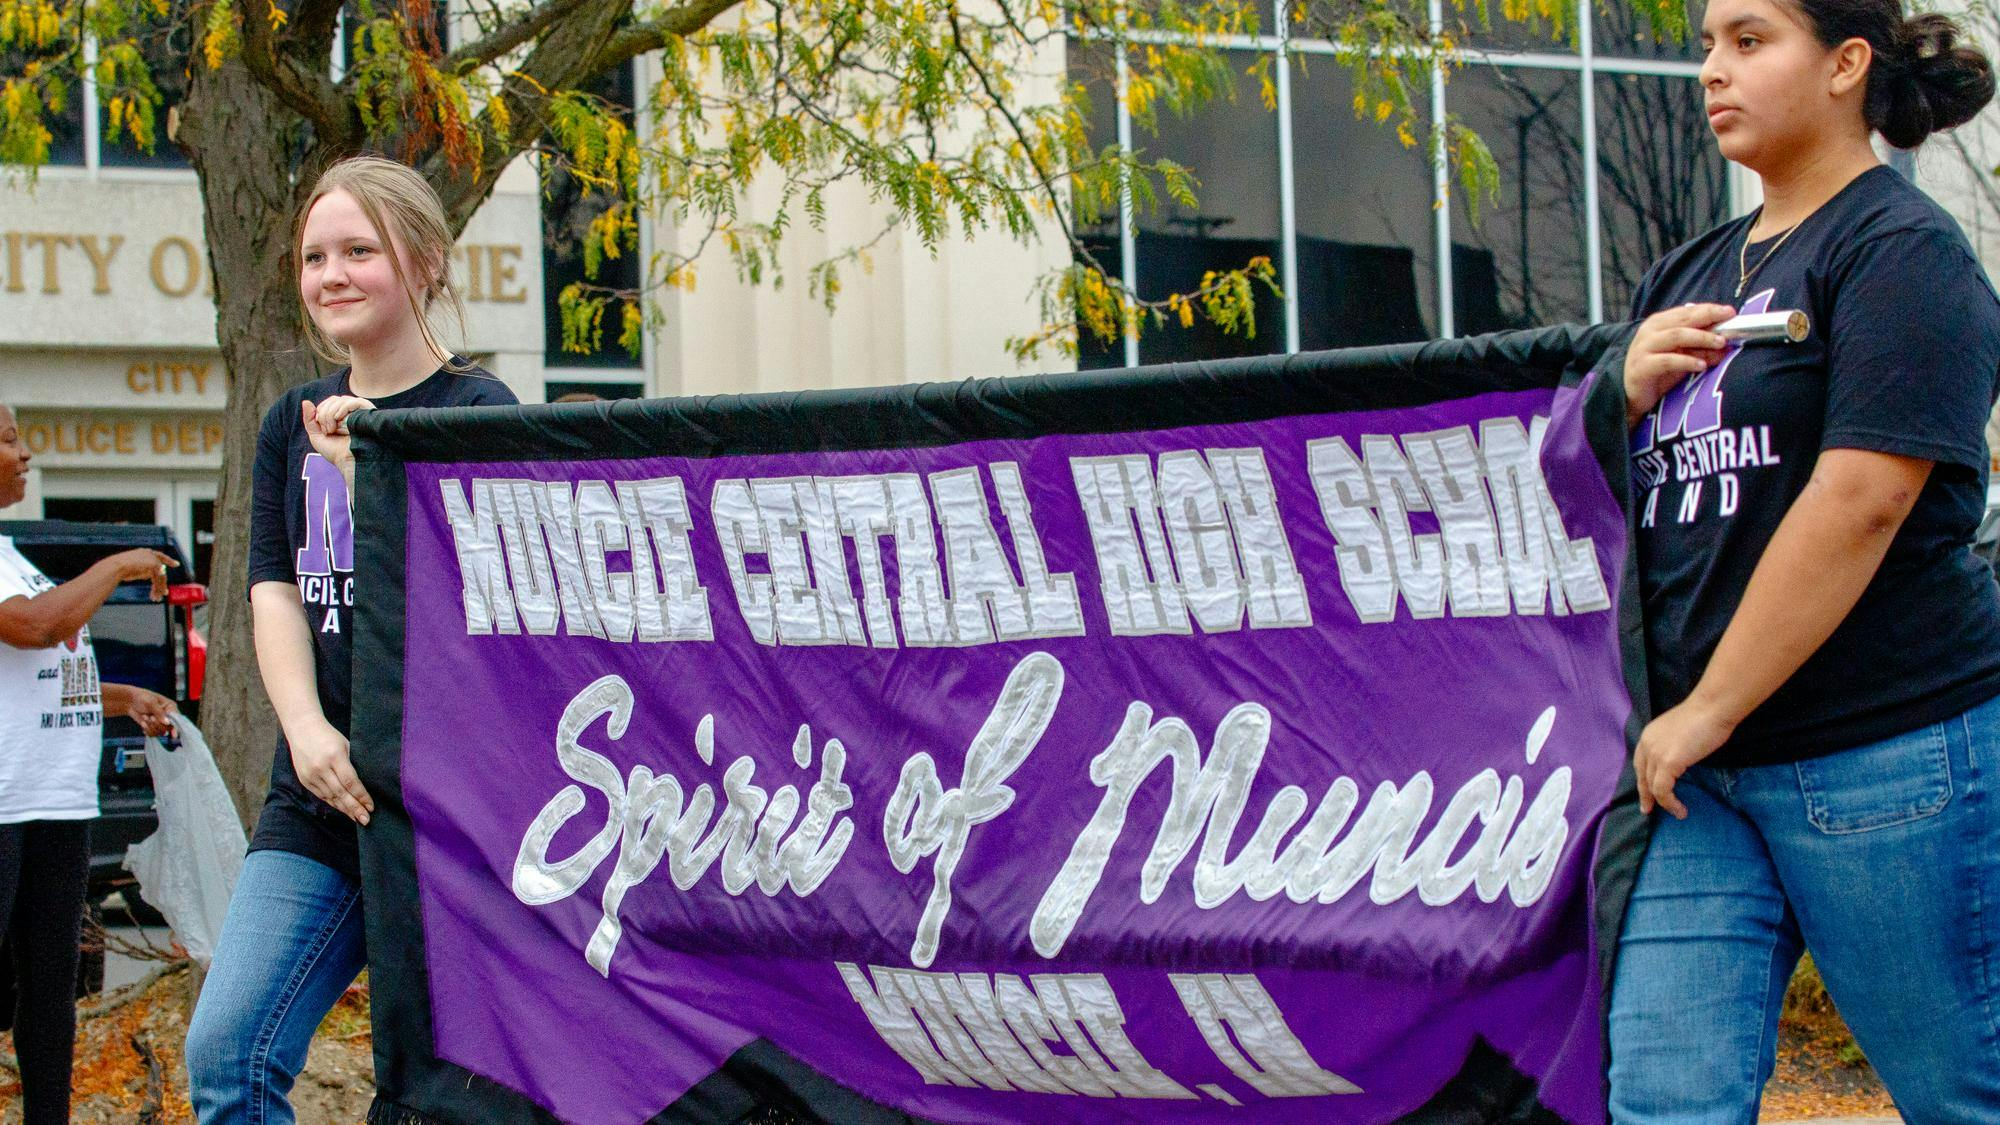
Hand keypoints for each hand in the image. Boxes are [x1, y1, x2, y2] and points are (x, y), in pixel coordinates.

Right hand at [103, 548, 176, 599]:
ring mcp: (153, 559)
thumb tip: (152, 578)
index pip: (160, 557)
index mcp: (145, 552)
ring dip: (158, 589)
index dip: (169, 561)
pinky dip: (157, 588)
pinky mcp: (154, 565)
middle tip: (164, 593)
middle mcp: (151, 554)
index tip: (176, 564)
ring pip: (160, 576)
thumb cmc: (119, 569)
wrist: (115, 567)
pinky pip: (158, 579)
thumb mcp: (134, 569)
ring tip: (156, 598)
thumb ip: (145, 571)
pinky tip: (154, 596)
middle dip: (162, 584)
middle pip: (161, 571)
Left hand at [122, 688, 177, 737]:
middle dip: (157, 724)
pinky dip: (147, 730)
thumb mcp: (151, 702)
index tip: (174, 735)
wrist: (129, 701)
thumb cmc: (141, 697)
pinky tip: (143, 724)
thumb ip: (159, 712)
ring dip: (151, 727)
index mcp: (171, 707)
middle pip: (168, 727)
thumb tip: (167, 723)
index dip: (176, 727)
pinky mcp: (154, 727)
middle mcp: (168, 716)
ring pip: (161, 732)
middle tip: (150, 717)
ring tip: (145, 718)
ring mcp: (161, 722)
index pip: (177, 718)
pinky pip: (154, 734)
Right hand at [289, 720, 373, 825]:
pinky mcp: (304, 779)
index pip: (351, 782)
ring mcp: (311, 775)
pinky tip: (342, 809)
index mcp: (335, 757)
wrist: (302, 729)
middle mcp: (321, 768)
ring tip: (356, 818)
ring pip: (330, 797)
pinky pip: (321, 795)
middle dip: (354, 808)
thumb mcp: (345, 745)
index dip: (362, 796)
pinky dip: (333, 803)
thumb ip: (352, 764)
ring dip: (344, 809)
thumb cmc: (329, 736)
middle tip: (366, 820)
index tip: (371, 806)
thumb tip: (363, 786)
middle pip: (341, 793)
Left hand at [301, 396, 375, 480]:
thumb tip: (305, 401)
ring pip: (341, 400)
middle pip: (333, 400)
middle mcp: (352, 411)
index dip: (321, 412)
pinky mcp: (367, 412)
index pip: (329, 402)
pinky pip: (352, 402)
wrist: (348, 460)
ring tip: (334, 430)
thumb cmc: (335, 451)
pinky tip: (339, 420)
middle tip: (327, 431)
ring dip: (331, 414)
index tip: (323, 430)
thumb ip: (309, 419)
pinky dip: (342, 409)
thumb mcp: (316, 435)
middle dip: (324, 414)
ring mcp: (360, 411)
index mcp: (342, 415)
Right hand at [1624, 303, 1735, 428]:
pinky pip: (1667, 361)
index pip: (1686, 311)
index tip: (1729, 312)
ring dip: (1701, 337)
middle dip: (1708, 317)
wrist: (1632, 396)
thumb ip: (1700, 348)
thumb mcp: (1682, 357)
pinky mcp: (1642, 367)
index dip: (1708, 309)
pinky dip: (1687, 361)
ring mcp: (1643, 348)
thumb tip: (1726, 344)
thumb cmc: (1658, 373)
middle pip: (1683, 320)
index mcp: (1659, 323)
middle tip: (1729, 321)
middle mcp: (1650, 332)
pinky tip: (1702, 365)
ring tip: (1720, 342)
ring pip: (1676, 336)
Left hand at [1632, 697, 1737, 818]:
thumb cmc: (1704, 717)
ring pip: (1652, 786)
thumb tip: (1678, 761)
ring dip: (1663, 803)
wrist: (1712, 708)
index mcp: (1648, 736)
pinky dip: (1670, 803)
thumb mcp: (1680, 733)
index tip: (1646, 793)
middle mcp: (1647, 744)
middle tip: (1648, 810)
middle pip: (1642, 776)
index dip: (1642, 779)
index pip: (1640, 763)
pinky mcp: (1667, 763)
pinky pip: (1663, 790)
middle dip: (1645, 795)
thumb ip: (1672, 746)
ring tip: (1676, 813)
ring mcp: (1655, 754)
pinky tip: (1680, 810)